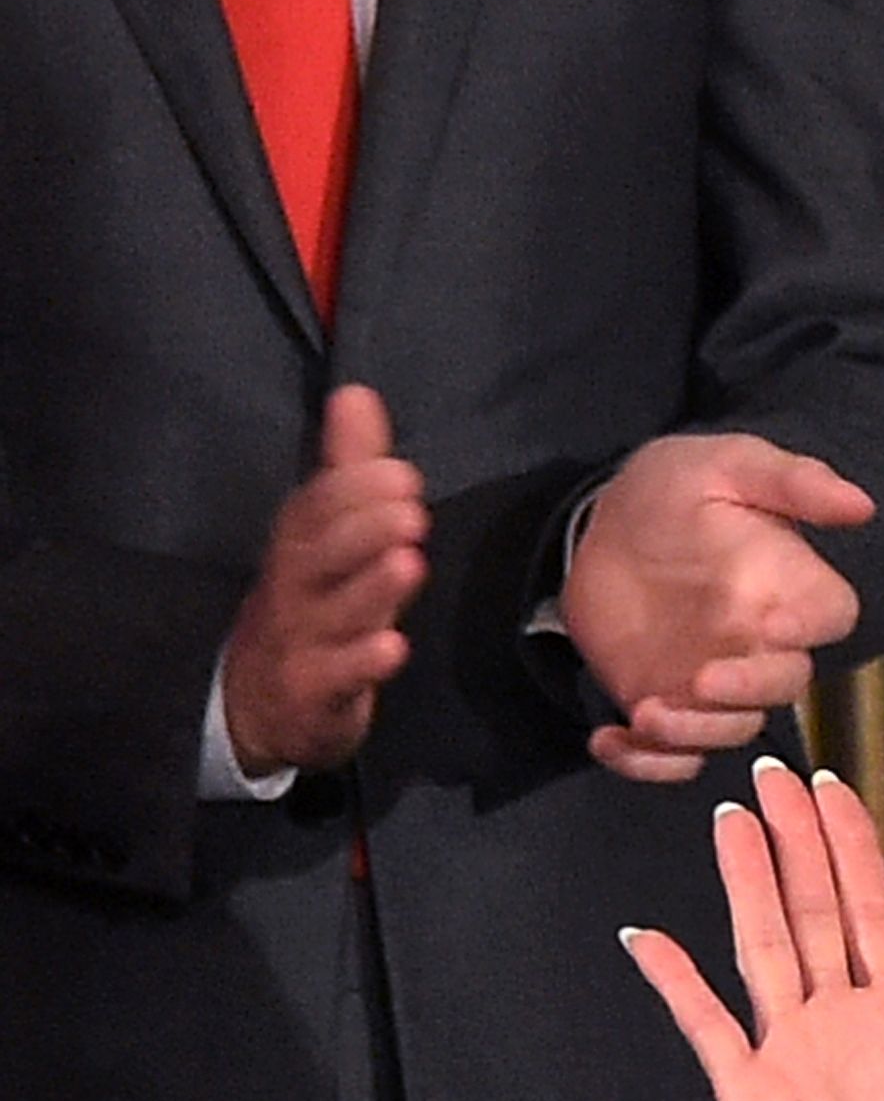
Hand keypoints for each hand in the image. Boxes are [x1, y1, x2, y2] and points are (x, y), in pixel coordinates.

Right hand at [221, 384, 426, 776]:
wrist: (255, 706)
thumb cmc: (306, 609)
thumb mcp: (323, 537)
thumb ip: (345, 470)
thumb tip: (358, 394)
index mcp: (299, 545)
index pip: (317, 508)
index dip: (354, 489)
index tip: (401, 473)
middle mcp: (295, 588)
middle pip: (321, 553)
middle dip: (365, 528)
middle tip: (411, 509)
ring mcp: (301, 643)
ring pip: (334, 614)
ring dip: (372, 588)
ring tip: (410, 562)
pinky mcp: (313, 696)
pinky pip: (336, 679)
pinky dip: (363, 663)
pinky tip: (394, 647)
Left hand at [564, 433, 871, 783]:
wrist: (602, 526)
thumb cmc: (674, 489)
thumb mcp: (729, 465)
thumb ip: (794, 482)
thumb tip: (863, 506)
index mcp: (788, 588)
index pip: (830, 617)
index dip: (811, 627)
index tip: (775, 624)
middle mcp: (761, 646)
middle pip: (782, 688)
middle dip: (746, 693)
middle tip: (702, 679)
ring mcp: (716, 685)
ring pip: (729, 730)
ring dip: (692, 734)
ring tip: (646, 712)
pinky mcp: (670, 708)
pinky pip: (671, 758)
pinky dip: (644, 764)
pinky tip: (607, 740)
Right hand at [627, 756, 883, 1100]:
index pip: (873, 912)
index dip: (853, 847)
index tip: (835, 787)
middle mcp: (844, 1027)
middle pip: (812, 908)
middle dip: (794, 837)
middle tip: (773, 770)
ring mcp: (791, 1056)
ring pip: (763, 943)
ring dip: (746, 879)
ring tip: (731, 815)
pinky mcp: (750, 1095)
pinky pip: (705, 1024)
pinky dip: (675, 980)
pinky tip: (648, 936)